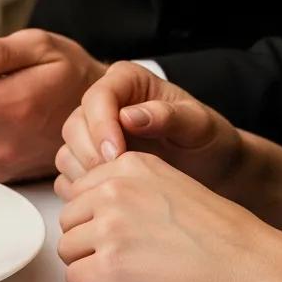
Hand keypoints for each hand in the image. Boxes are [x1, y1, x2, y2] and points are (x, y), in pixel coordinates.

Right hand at [55, 60, 245, 200]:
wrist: (214, 169)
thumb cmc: (208, 140)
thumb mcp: (197, 124)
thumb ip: (167, 116)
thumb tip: (130, 116)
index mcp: (126, 81)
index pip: (97, 97)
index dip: (101, 125)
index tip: (116, 153)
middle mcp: (104, 104)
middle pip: (75, 124)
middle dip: (91, 153)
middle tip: (114, 177)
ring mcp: (94, 135)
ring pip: (67, 151)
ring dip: (84, 173)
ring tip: (114, 191)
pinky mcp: (90, 163)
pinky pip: (69, 176)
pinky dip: (81, 190)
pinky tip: (106, 200)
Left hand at [58, 152, 281, 281]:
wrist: (248, 266)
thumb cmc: (217, 232)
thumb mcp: (168, 183)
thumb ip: (128, 183)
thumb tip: (92, 200)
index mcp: (127, 164)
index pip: (80, 188)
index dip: (92, 213)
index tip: (112, 230)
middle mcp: (113, 189)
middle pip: (68, 217)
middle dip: (85, 238)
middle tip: (116, 254)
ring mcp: (110, 227)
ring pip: (66, 247)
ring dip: (86, 262)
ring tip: (119, 270)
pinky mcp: (111, 267)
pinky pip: (74, 278)